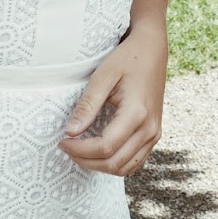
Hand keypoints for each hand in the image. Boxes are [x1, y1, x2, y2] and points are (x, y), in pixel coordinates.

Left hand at [58, 24, 166, 176]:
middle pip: (114, 163)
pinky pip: (134, 162)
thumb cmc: (127, 59)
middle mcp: (150, 129)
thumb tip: (70, 132)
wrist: (152, 50)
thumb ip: (87, 105)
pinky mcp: (154, 134)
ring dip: (99, 166)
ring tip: (79, 151)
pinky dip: (114, 163)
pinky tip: (97, 151)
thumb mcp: (103, 76)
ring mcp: (154, 134)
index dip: (80, 150)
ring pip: (125, 168)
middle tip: (66, 148)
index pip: (105, 147)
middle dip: (86, 161)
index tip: (62, 141)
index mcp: (137, 113)